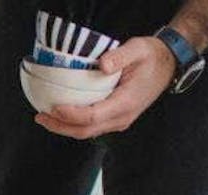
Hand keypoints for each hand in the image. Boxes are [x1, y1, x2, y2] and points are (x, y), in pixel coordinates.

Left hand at [35, 36, 175, 139]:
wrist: (168, 66)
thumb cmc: (152, 57)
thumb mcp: (138, 49)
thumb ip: (120, 56)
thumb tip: (102, 65)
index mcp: (126, 103)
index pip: (92, 117)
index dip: (71, 115)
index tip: (54, 107)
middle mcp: (121, 118)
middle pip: (85, 131)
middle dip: (60, 126)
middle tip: (40, 116)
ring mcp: (119, 122)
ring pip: (86, 133)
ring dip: (64, 128)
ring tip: (44, 117)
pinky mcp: (115, 120)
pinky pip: (90, 128)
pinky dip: (73, 124)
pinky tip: (60, 115)